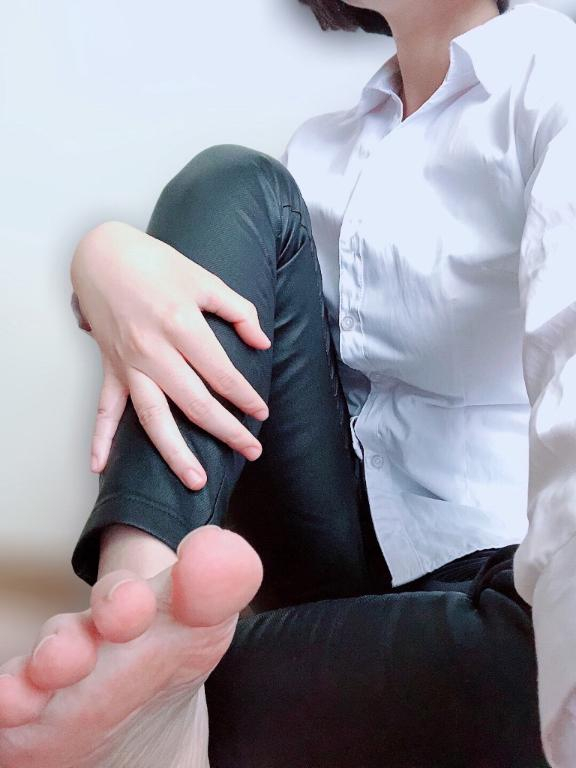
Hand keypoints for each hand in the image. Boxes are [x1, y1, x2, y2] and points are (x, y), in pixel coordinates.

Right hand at [71, 220, 270, 489]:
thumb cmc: (155, 263)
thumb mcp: (204, 279)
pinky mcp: (110, 368)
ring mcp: (128, 364)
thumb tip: (261, 342)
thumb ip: (238, 311)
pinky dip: (99, 439)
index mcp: (181, 326)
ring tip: (195, 480)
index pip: (222, 374)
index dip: (245, 397)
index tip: (261, 413)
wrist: (102, 254)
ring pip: (152, 418)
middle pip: (195, 403)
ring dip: (174, 453)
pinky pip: (104, 409)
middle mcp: (153, 351)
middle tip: (251, 452)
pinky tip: (100, 467)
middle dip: (226, 431)